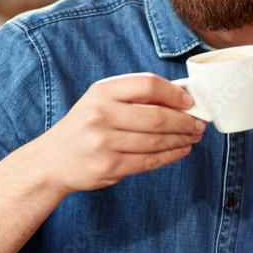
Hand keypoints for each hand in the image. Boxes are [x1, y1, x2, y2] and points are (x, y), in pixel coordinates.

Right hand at [33, 73, 205, 193]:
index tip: (189, 101)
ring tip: (193, 137)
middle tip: (199, 123)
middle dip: (185, 121)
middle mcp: (101, 115)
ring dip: (181, 139)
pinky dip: (170, 156)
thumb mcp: (99, 102)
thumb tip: (179, 98)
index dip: (174, 93)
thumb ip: (133, 97)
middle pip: (157, 116)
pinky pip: (149, 161)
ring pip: (156, 141)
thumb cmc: (84, 127)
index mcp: (101, 92)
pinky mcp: (109, 167)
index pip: (148, 85)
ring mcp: (104, 143)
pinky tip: (180, 150)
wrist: (52, 160)